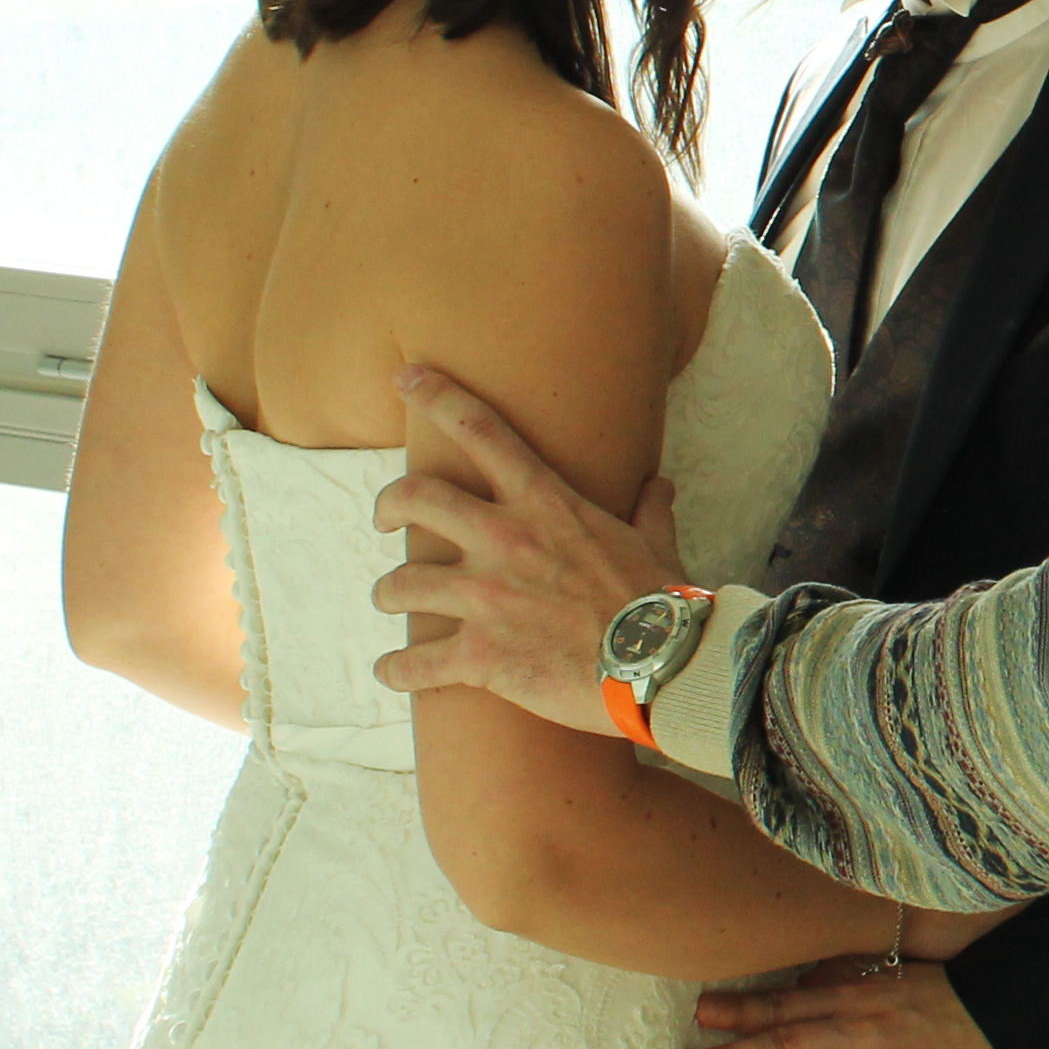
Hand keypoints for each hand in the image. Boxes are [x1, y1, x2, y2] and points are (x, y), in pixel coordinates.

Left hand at [368, 365, 685, 730]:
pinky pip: (414, 662)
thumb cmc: (661, 603)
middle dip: (389, 504)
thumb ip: (649, 511)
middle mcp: (505, 540)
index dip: (437, 396)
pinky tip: (392, 672)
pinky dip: (397, 670)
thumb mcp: (657, 544)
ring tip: (392, 600)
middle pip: (416, 497)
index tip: (407, 376)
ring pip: (402, 584)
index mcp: (545, 505)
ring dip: (390, 593)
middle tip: (385, 519)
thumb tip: (660, 486)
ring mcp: (486, 598)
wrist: (663, 665)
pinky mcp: (480, 655)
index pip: (482, 431)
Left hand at [688, 958, 1020, 1048]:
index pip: (790, 1003)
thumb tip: (809, 980)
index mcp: (859, 1000)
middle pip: (788, 1044)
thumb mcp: (901, 980)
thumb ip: (853, 985)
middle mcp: (862, 1032)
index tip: (699, 1014)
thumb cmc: (960, 999)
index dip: (743, 1009)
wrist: (1018, 1015)